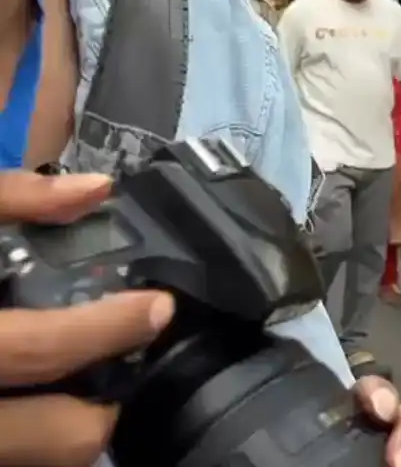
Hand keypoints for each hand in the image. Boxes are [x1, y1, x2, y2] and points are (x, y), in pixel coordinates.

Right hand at [0, 172, 176, 466]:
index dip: (109, 330)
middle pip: (58, 437)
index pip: (38, 350)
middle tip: (117, 370)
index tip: (156, 308)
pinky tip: (22, 403)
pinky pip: (12, 460)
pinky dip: (24, 440)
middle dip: (102, 409)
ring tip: (69, 392)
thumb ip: (6, 198)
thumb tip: (95, 190)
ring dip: (61, 433)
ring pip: (35, 458)